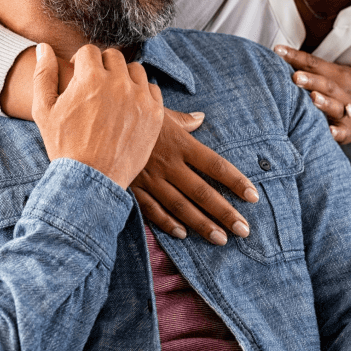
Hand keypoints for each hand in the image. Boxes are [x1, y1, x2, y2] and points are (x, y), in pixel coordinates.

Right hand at [32, 43, 163, 188]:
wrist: (91, 179)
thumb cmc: (64, 145)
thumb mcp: (44, 110)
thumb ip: (44, 74)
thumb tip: (43, 47)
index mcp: (90, 77)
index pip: (89, 51)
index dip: (81, 62)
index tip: (79, 76)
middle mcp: (118, 83)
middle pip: (113, 57)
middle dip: (102, 67)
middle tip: (96, 86)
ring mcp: (139, 98)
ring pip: (135, 70)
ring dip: (124, 77)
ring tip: (113, 95)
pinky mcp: (155, 114)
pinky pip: (152, 89)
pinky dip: (141, 94)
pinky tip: (129, 107)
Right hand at [130, 109, 259, 245]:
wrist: (97, 120)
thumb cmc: (132, 113)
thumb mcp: (159, 111)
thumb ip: (183, 120)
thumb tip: (201, 117)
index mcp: (180, 143)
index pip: (215, 165)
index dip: (236, 181)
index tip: (253, 196)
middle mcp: (169, 164)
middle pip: (203, 192)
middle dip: (225, 212)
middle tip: (244, 230)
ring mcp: (151, 178)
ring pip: (181, 206)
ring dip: (202, 224)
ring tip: (221, 239)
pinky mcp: (133, 187)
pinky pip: (153, 209)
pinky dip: (167, 223)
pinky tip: (183, 234)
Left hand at [274, 45, 350, 144]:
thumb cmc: (349, 88)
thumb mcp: (336, 73)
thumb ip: (312, 68)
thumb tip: (280, 56)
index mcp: (336, 74)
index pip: (314, 63)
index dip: (296, 57)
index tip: (278, 51)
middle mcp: (342, 91)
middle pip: (326, 84)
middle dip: (310, 80)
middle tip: (295, 77)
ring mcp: (347, 111)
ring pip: (335, 106)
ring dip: (324, 103)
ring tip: (312, 98)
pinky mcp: (349, 130)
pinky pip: (342, 132)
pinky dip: (336, 132)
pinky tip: (328, 131)